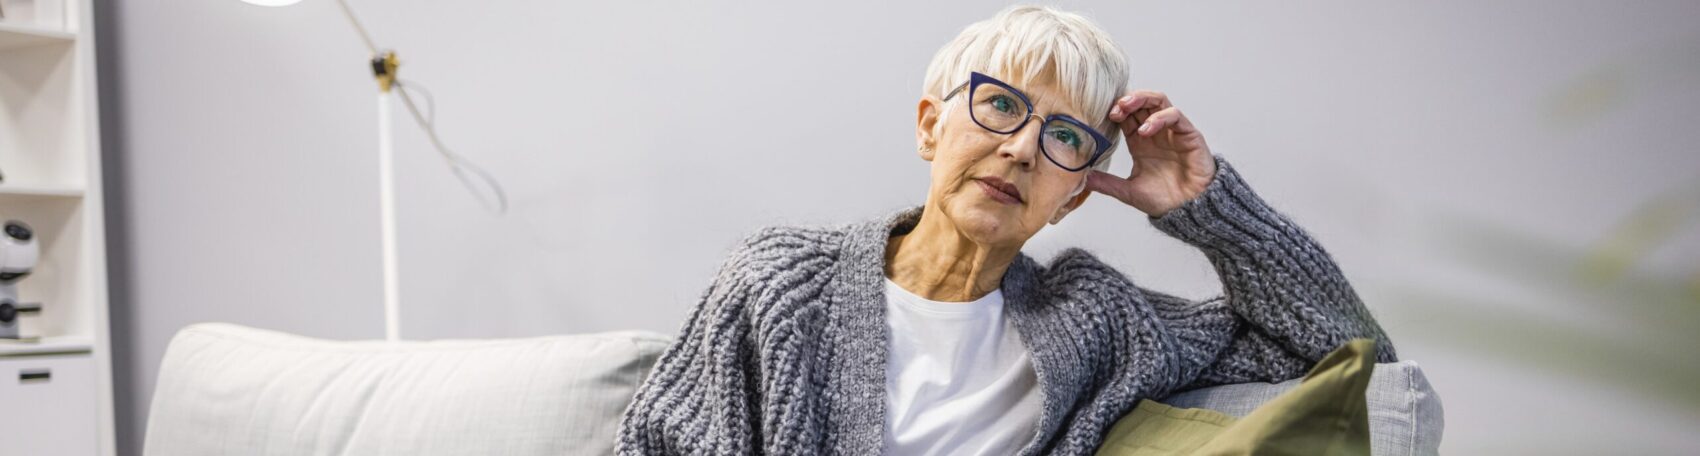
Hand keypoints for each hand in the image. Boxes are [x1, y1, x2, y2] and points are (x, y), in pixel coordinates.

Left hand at [1086, 90, 1216, 217]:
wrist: (1189, 211)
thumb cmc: (1164, 200)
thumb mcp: (1128, 191)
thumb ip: (1106, 183)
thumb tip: (1082, 178)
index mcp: (1140, 142)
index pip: (1126, 115)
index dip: (1113, 110)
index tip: (1099, 115)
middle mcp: (1155, 132)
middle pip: (1140, 102)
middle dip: (1125, 100)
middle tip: (1112, 108)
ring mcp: (1172, 131)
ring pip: (1158, 100)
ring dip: (1141, 98)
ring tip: (1125, 107)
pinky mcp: (1188, 134)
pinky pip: (1175, 115)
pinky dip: (1159, 118)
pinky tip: (1146, 130)